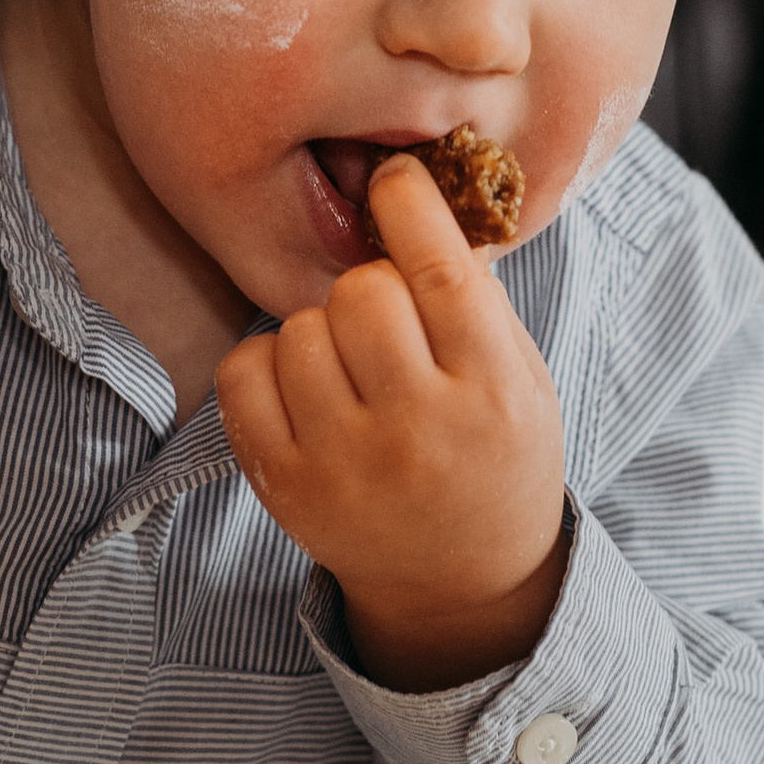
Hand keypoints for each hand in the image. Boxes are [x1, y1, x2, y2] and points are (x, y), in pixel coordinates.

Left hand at [215, 150, 568, 692]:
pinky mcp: (285, 487)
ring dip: (319, 329)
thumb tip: (421, 195)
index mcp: (492, 394)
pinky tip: (301, 386)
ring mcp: (345, 465)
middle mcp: (419, 432)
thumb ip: (477, 299)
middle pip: (362, 292)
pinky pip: (242, 374)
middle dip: (371, 288)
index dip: (410, 205)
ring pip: (298, 329)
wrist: (462, 584)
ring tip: (350, 365)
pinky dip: (264, 363)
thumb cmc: (494, 456)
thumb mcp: (522, 380)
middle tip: (387, 318)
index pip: (440, 272)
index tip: (394, 180)